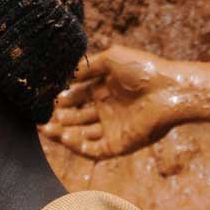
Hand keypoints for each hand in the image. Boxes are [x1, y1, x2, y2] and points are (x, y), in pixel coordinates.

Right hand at [45, 44, 189, 157]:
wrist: (169, 90)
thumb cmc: (143, 70)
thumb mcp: (112, 59)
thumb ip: (88, 66)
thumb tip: (66, 75)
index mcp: (105, 90)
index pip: (77, 97)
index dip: (62, 99)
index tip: (46, 99)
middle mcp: (107, 110)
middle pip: (76, 118)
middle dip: (59, 118)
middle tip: (40, 117)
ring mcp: (112, 129)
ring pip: (81, 135)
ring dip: (63, 133)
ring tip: (46, 128)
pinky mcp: (118, 145)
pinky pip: (93, 150)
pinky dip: (77, 146)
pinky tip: (65, 137)